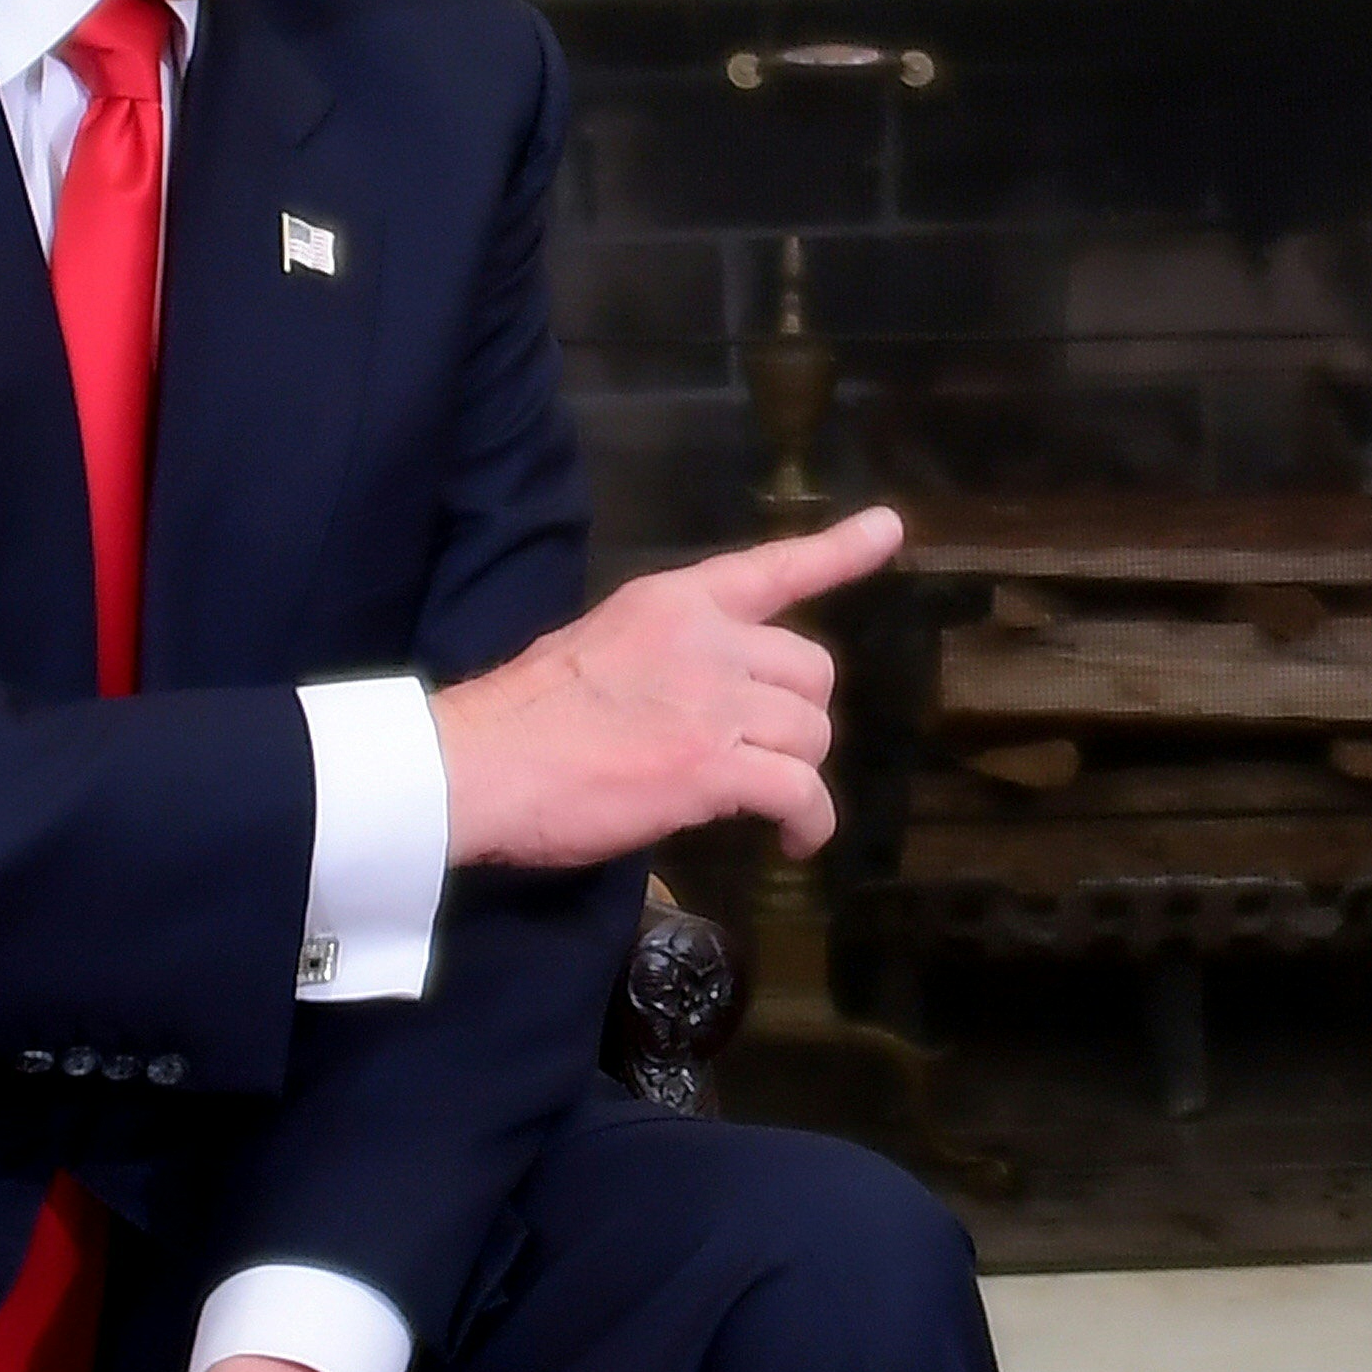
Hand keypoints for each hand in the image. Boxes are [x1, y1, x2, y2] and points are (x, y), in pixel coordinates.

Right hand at [431, 505, 902, 868]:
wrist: (480, 763)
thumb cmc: (523, 717)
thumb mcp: (598, 648)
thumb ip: (663, 657)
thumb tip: (690, 698)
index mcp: (675, 603)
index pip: (772, 568)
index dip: (839, 551)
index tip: (890, 530)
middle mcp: (708, 641)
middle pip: (811, 669)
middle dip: (800, 716)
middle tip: (768, 754)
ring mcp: (714, 703)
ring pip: (810, 733)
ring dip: (798, 773)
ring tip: (774, 806)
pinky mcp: (714, 768)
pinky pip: (799, 791)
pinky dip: (808, 822)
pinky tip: (793, 841)